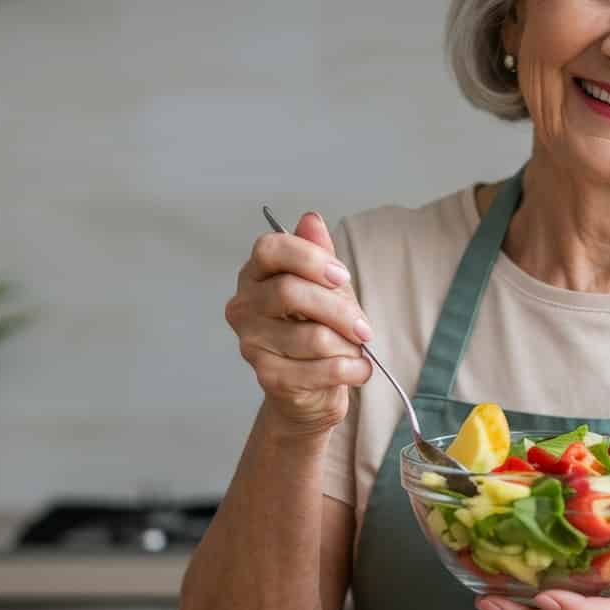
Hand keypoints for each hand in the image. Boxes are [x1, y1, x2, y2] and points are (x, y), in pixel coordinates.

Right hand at [223, 211, 372, 434]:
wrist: (310, 389)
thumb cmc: (317, 330)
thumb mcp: (326, 288)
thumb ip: (319, 255)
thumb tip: (311, 219)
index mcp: (256, 275)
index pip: (270, 249)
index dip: (309, 258)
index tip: (341, 276)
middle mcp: (244, 306)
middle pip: (290, 292)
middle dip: (339, 310)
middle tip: (364, 327)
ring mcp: (251, 343)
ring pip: (311, 336)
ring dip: (348, 345)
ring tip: (357, 351)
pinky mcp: (267, 377)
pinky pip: (318, 370)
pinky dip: (350, 369)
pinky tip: (358, 369)